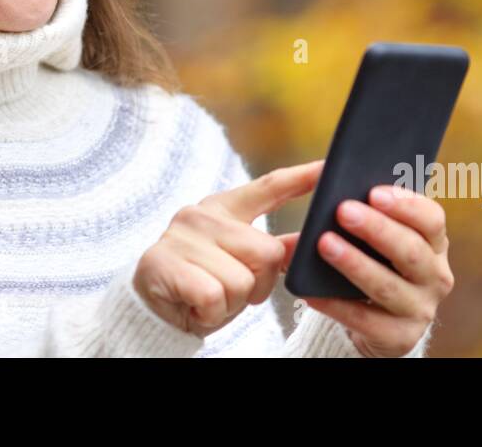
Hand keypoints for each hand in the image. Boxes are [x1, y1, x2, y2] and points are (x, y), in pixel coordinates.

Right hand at [133, 159, 323, 336]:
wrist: (154, 310)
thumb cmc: (203, 283)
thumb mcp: (239, 263)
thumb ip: (269, 249)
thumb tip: (308, 241)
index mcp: (223, 208)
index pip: (267, 187)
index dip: (300, 178)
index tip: (328, 167)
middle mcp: (201, 214)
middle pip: (267, 251)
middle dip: (260, 284)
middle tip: (233, 291)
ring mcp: (181, 237)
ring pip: (242, 280)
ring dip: (232, 303)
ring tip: (210, 299)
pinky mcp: (164, 262)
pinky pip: (214, 296)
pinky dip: (211, 313)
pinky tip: (195, 307)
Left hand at [299, 185, 453, 356]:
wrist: (377, 319)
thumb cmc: (376, 262)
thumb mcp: (380, 239)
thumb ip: (371, 216)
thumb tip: (337, 192)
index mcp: (434, 244)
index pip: (432, 220)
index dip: (406, 205)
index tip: (373, 191)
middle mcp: (436, 277)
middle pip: (411, 251)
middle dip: (376, 229)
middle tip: (342, 210)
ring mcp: (421, 310)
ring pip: (387, 286)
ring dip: (355, 263)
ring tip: (324, 244)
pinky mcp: (401, 338)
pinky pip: (365, 320)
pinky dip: (337, 305)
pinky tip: (312, 292)